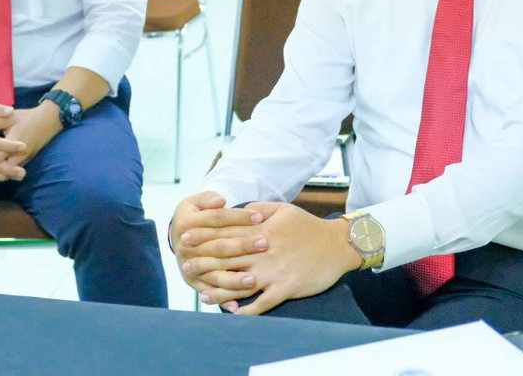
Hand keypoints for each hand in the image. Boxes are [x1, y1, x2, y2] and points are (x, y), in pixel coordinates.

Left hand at [0, 102, 61, 181]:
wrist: (48, 121)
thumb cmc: (27, 117)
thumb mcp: (9, 116)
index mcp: (15, 143)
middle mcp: (20, 155)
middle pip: (2, 172)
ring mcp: (24, 160)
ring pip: (8, 174)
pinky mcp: (26, 161)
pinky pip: (12, 172)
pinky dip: (2, 172)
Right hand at [171, 192, 264, 303]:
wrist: (179, 235)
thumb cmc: (195, 215)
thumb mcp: (196, 201)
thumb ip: (208, 198)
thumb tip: (220, 201)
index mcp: (186, 223)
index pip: (216, 219)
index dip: (238, 217)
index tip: (259, 217)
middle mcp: (185, 247)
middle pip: (218, 246)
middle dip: (242, 245)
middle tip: (265, 244)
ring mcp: (189, 265)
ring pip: (214, 272)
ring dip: (233, 278)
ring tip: (254, 280)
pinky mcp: (192, 280)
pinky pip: (209, 291)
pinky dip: (222, 299)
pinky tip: (237, 306)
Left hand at [185, 203, 361, 315]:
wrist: (337, 245)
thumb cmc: (308, 226)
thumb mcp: (281, 209)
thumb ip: (256, 210)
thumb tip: (235, 209)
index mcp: (261, 231)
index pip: (226, 233)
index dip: (204, 235)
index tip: (186, 237)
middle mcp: (264, 252)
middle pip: (229, 258)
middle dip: (205, 262)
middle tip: (185, 265)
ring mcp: (275, 272)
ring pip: (242, 283)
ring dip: (221, 291)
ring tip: (203, 295)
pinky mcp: (286, 288)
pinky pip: (263, 302)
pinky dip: (248, 310)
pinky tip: (234, 314)